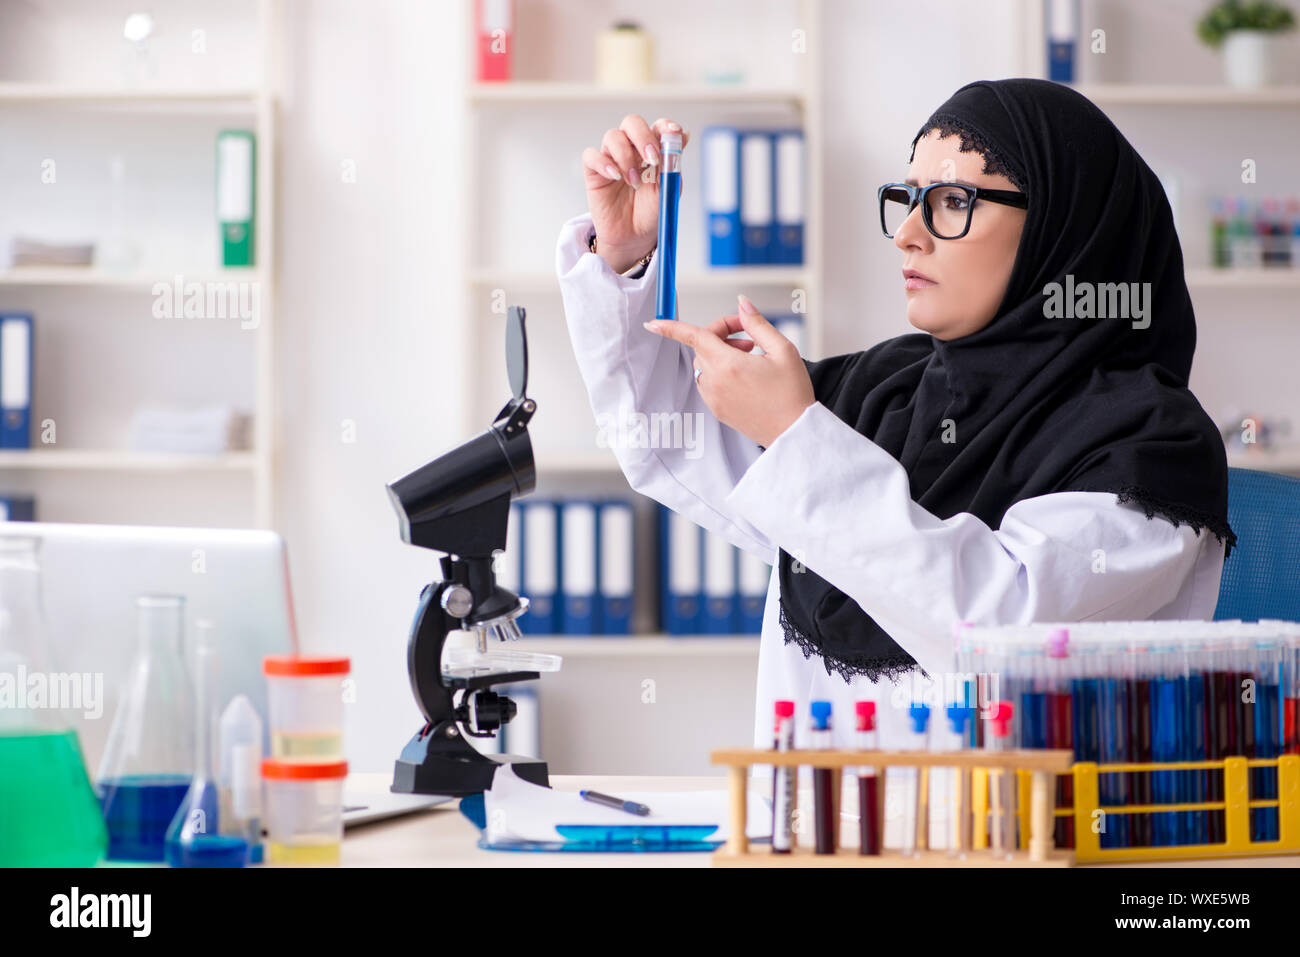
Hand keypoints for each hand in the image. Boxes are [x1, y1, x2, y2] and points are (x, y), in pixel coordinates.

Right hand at [581, 115, 689, 272]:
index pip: (657, 126)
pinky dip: (603, 163)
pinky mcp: (594, 172)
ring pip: (612, 136)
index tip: (673, 134)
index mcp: (652, 150)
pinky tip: (615, 177)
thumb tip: (684, 135)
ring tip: (635, 183)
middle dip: (643, 136)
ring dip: (625, 156)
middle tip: (652, 159)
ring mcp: (612, 158)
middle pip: (632, 123)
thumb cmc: (651, 212)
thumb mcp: (668, 189)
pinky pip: (591, 155)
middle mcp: (632, 149)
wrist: (634, 237)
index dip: (664, 126)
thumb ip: (672, 163)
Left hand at [643, 295, 815, 448]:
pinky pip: (707, 383)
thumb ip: (758, 323)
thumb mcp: (783, 350)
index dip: (670, 327)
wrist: (795, 432)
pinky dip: (719, 372)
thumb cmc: (793, 392)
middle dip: (721, 335)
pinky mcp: (717, 410)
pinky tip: (744, 374)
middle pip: (702, 347)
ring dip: (719, 353)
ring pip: (703, 365)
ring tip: (750, 356)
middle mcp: (715, 383)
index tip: (652, 322)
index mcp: (729, 365)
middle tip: (749, 338)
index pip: (693, 337)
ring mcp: (714, 399)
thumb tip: (742, 303)